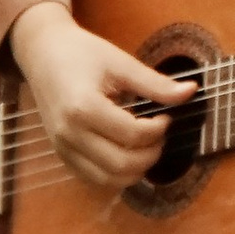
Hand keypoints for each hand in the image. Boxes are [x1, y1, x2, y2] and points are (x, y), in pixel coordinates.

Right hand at [8, 1, 195, 191]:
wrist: (43, 54)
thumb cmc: (82, 53)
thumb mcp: (121, 63)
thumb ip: (156, 83)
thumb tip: (191, 91)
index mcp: (83, 108)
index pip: (133, 135)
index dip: (159, 129)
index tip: (166, 116)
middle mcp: (69, 134)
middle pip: (122, 164)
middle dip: (151, 154)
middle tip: (160, 135)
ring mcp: (62, 148)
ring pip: (108, 180)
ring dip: (136, 169)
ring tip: (146, 145)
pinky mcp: (61, 155)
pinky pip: (94, 179)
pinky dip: (117, 174)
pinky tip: (129, 152)